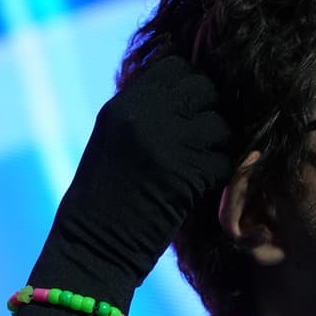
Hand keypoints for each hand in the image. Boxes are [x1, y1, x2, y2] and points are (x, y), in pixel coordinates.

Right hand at [31, 53, 232, 305]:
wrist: (92, 248)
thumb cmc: (102, 201)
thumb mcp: (113, 140)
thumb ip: (144, 113)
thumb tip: (186, 93)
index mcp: (124, 104)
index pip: (177, 67)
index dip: (192, 86)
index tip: (192, 111)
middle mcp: (144, 116)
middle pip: (204, 88)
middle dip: (211, 111)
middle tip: (204, 140)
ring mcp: (166, 143)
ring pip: (220, 125)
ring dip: (219, 145)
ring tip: (203, 166)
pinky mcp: (185, 175)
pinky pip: (223, 161)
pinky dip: (219, 176)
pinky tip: (203, 188)